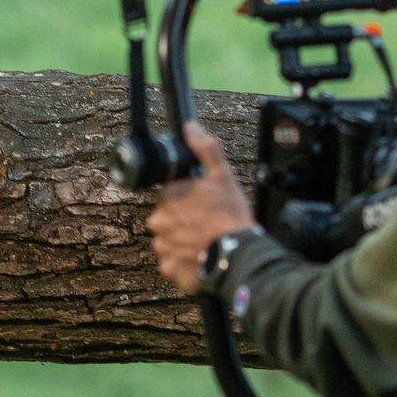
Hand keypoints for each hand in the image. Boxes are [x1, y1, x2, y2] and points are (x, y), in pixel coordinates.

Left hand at [148, 123, 253, 293]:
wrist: (238, 254)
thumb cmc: (230, 215)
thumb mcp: (222, 174)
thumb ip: (205, 148)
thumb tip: (190, 127)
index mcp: (168, 197)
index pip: (169, 195)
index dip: (186, 200)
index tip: (201, 206)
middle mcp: (158, 221)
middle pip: (166, 219)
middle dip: (181, 222)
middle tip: (204, 226)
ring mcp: (162, 246)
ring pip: (167, 241)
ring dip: (180, 242)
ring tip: (203, 243)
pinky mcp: (169, 269)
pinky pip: (171, 264)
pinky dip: (182, 263)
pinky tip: (199, 258)